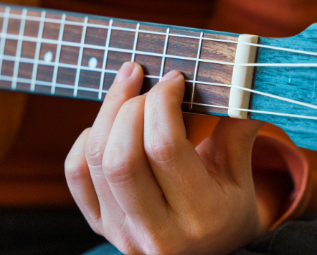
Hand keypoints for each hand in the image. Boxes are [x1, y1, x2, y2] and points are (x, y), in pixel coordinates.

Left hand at [65, 62, 265, 254]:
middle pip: (122, 156)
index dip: (162, 101)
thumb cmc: (226, 206)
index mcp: (202, 217)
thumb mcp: (241, 175)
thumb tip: (240, 78)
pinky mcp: (100, 226)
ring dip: (107, 113)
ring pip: (95, 160)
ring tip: (127, 88)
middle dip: (130, 105)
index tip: (173, 79)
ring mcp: (122, 232)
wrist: (206, 252)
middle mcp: (158, 232)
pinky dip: (86, 140)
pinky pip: (75, 174)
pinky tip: (107, 126)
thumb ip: (238, 130)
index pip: (165, 147)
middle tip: (146, 82)